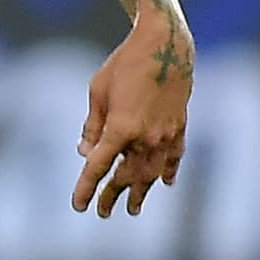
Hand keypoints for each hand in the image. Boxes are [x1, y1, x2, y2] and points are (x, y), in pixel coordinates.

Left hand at [75, 6, 192, 214]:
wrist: (165, 46)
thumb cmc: (124, 65)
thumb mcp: (97, 92)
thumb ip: (92, 127)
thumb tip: (87, 154)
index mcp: (121, 129)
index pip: (99, 167)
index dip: (87, 188)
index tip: (79, 206)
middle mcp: (146, 137)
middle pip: (126, 176)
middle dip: (113, 196)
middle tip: (103, 212)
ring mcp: (167, 135)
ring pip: (153, 173)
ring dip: (141, 191)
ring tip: (133, 207)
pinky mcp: (181, 127)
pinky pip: (175, 157)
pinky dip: (169, 171)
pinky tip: (166, 183)